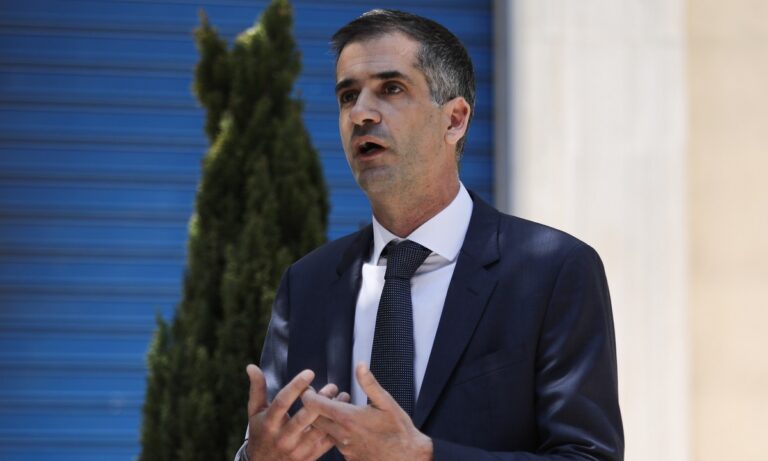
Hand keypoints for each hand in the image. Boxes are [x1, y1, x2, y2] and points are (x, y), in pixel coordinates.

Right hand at [245, 364, 349, 460]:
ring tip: (343, 396)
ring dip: (333, 412)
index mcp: (269, 422)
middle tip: (332, 386)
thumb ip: (257, 389)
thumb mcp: (255, 412)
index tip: (309, 372)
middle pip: (303, 417)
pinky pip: (326, 443)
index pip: (282, 402)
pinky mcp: (308, 457)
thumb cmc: (260, 432)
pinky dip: (337, 428)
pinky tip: (343, 414)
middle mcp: (282, 437)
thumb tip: (251, 366)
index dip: (296, 386)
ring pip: (319, 430)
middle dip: (319, 400)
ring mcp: (296, 449)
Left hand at [301, 362, 432, 460]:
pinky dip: (337, 432)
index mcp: (348, 418)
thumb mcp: (386, 402)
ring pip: (324, 432)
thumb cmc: (399, 430)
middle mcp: (342, 435)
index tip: (310, 389)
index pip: (314, 405)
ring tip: (342, 410)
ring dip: (328, 420)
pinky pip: (335, 443)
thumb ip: (369, 384)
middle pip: (313, 420)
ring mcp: (344, 449)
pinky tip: (350, 426)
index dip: (309, 395)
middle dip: (315, 408)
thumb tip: (360, 366)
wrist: (407, 458)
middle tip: (326, 397)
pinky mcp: (348, 458)